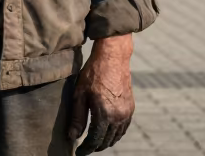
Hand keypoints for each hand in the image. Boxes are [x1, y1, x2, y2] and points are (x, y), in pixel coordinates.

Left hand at [68, 33, 134, 153]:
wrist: (112, 58)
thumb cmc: (93, 74)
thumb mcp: (79, 95)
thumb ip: (77, 118)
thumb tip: (73, 137)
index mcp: (104, 114)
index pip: (95, 140)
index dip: (86, 148)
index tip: (79, 152)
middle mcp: (118, 116)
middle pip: (107, 141)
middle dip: (96, 146)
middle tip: (85, 147)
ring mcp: (126, 113)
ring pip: (117, 136)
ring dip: (106, 141)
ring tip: (95, 142)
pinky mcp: (131, 108)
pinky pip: (124, 127)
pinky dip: (116, 133)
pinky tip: (108, 132)